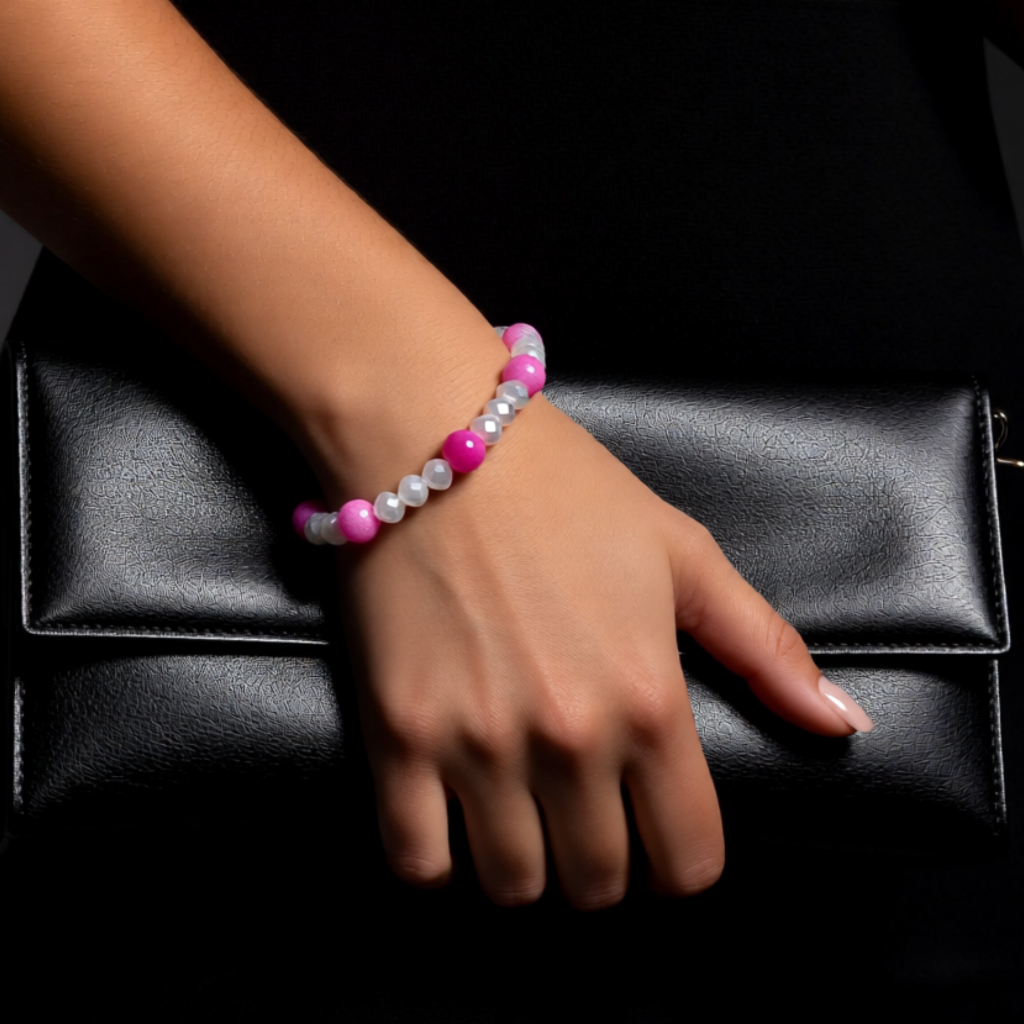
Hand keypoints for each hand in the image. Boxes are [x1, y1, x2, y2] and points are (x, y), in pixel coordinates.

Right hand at [328, 394, 871, 909]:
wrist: (432, 436)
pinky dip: (434, 863)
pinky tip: (445, 824)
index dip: (679, 861)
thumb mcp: (680, 553)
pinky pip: (414, 861)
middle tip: (581, 817)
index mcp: (649, 699)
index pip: (689, 860)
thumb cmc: (562, 488)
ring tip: (516, 817)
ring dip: (523, 867)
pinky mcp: (398, 735)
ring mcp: (477, 742)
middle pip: (598, 884)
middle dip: (601, 865)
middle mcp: (569, 737)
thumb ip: (763, 647)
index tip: (655, 834)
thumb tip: (842, 724)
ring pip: (511, 886)